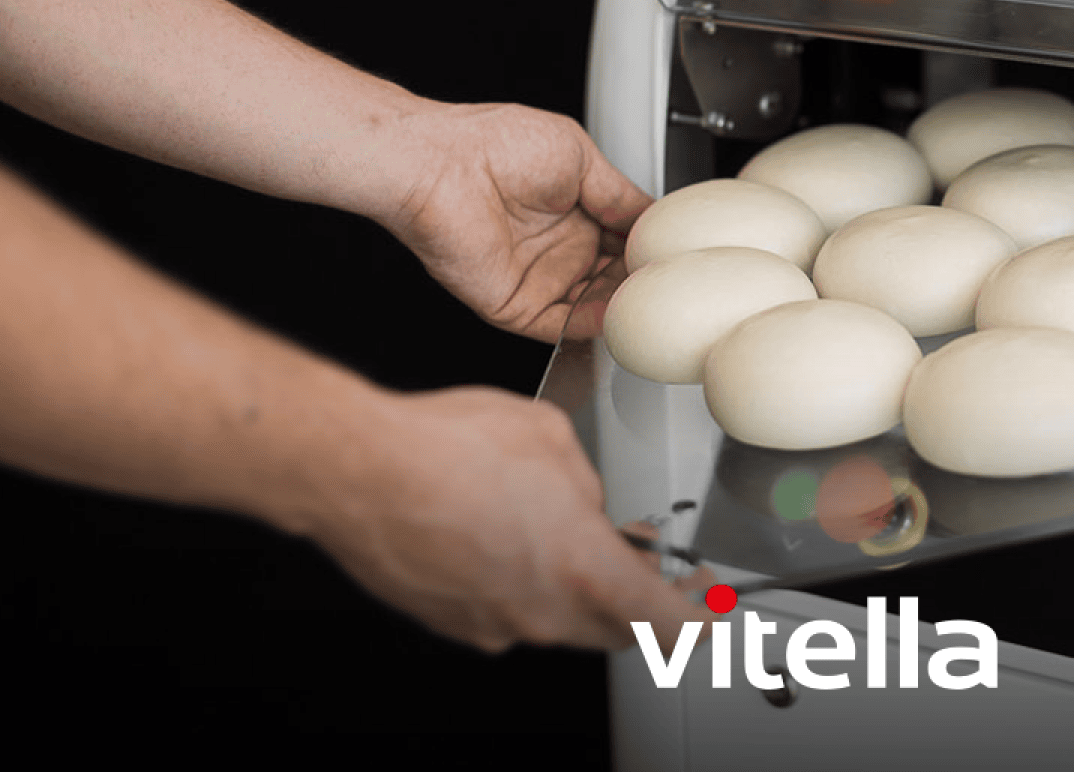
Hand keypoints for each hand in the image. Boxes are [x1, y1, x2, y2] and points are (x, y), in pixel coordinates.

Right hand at [307, 385, 716, 653]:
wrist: (360, 471)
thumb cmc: (448, 449)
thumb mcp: (553, 441)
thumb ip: (588, 485)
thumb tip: (585, 502)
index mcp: (586, 572)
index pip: (669, 625)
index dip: (701, 622)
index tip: (713, 613)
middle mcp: (543, 613)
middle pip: (618, 631)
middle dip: (642, 602)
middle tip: (652, 567)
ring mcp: (494, 624)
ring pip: (558, 620)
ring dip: (575, 588)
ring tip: (561, 534)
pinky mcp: (452, 622)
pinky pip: (506, 611)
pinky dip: (520, 584)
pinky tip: (502, 535)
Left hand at [381, 103, 650, 342]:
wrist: (438, 165)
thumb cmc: (493, 145)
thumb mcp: (579, 155)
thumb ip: (620, 194)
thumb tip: (652, 217)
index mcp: (573, 209)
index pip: (624, 240)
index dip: (648, 247)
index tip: (674, 252)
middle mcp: (556, 247)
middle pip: (614, 277)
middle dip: (641, 279)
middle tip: (667, 277)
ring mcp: (537, 278)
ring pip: (594, 305)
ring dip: (623, 304)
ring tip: (650, 296)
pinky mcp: (514, 304)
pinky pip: (561, 326)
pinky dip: (592, 326)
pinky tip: (617, 312)